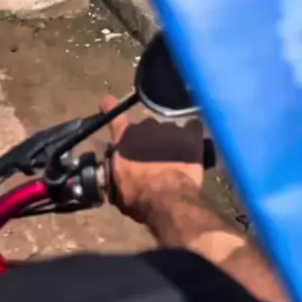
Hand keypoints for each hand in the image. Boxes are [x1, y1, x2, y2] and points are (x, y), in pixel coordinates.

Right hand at [101, 96, 203, 222]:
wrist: (167, 199)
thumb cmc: (139, 197)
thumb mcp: (118, 188)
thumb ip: (117, 171)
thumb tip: (118, 167)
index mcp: (126, 140)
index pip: (115, 117)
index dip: (111, 108)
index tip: (108, 102)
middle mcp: (146, 127)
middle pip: (146, 128)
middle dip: (149, 140)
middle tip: (155, 159)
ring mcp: (169, 128)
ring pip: (168, 130)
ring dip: (170, 141)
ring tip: (175, 160)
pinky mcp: (190, 134)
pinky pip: (192, 128)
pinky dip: (191, 135)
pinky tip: (193, 146)